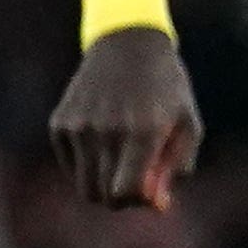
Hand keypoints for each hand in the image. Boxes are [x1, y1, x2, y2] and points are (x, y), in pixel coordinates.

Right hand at [49, 28, 201, 208]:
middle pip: (103, 197)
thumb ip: (174, 168)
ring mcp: (78, 127)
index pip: (126, 192)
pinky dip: (87, 164)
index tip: (150, 190)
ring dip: (103, 185)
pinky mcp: (60, 124)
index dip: (138, 201)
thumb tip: (154, 206)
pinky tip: (103, 138)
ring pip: (84, 186)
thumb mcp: (186, 125)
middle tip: (136, 180)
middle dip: (122, 198)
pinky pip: (71, 166)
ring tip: (120, 163)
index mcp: (143, 131)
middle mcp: (106, 130)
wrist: (127, 42)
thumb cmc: (166, 87)